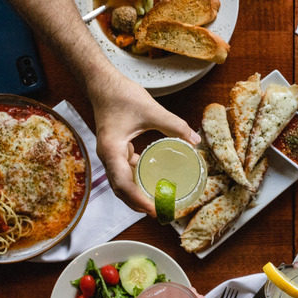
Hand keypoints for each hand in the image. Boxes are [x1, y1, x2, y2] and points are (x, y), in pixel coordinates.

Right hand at [90, 71, 200, 214]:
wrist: (102, 83)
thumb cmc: (121, 95)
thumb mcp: (151, 110)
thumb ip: (174, 125)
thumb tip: (195, 140)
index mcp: (111, 150)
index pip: (123, 184)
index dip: (138, 200)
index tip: (154, 210)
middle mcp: (108, 157)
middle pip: (121, 190)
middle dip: (139, 204)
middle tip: (160, 213)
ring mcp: (110, 154)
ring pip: (122, 182)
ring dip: (137, 195)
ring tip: (157, 203)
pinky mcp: (115, 150)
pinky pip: (124, 172)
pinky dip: (136, 180)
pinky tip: (152, 180)